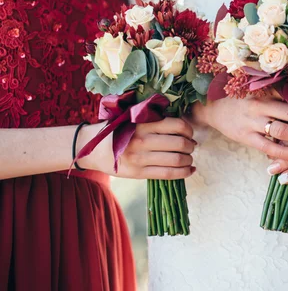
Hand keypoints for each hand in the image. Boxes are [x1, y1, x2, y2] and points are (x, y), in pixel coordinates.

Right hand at [79, 117, 196, 178]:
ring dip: (189, 160)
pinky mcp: (138, 173)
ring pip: (176, 160)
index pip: (177, 125)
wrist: (91, 148)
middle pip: (179, 144)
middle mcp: (141, 140)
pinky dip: (184, 173)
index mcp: (142, 123)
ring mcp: (140, 158)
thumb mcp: (133, 118)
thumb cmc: (118, 130)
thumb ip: (154, 120)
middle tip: (191, 146)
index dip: (189, 130)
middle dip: (190, 146)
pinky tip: (189, 170)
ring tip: (189, 158)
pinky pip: (168, 174)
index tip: (190, 133)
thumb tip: (183, 125)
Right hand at [191, 96, 287, 161]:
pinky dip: (285, 152)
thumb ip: (279, 94)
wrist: (212, 107)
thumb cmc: (241, 99)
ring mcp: (252, 122)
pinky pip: (269, 147)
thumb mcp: (259, 91)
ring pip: (283, 130)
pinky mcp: (246, 137)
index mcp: (265, 92)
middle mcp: (260, 105)